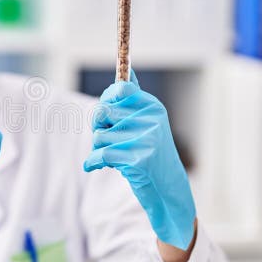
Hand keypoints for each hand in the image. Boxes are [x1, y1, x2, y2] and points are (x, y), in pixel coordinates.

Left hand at [83, 71, 195, 250]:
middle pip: (102, 112)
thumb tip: (128, 70)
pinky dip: (93, 162)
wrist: (168, 190)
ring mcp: (145, 139)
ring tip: (112, 156)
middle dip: (97, 127)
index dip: (106, 100)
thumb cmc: (152, 155)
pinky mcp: (138, 160)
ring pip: (98, 136)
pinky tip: (95, 166)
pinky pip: (99, 154)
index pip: (120, 89)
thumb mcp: (147, 123)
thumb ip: (134, 100)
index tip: (107, 115)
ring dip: (98, 149)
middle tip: (105, 137)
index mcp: (152, 107)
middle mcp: (150, 119)